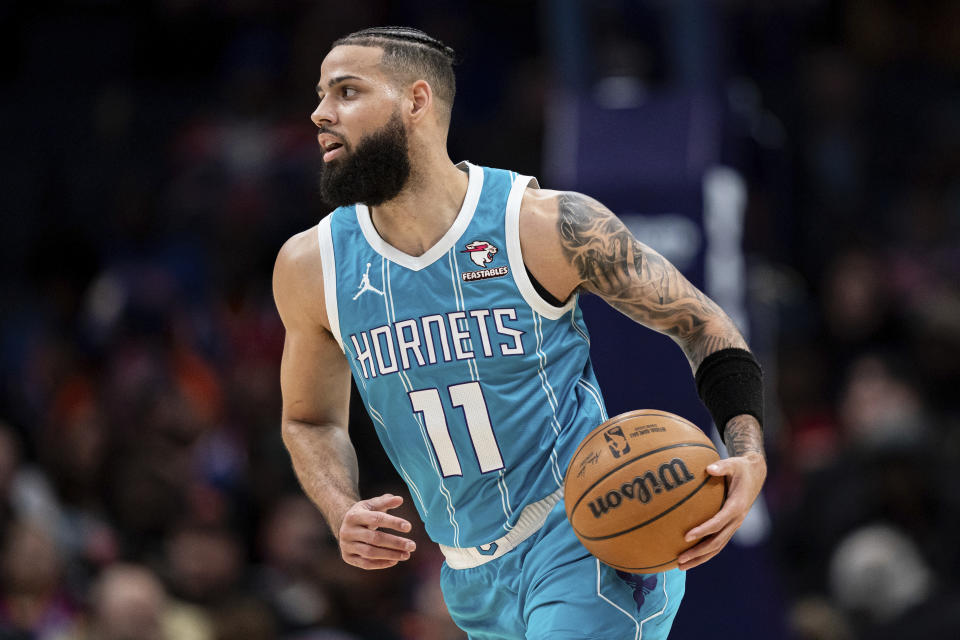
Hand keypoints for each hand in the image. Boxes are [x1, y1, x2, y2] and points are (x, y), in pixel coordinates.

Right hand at [338, 494, 415, 569]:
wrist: (344, 527)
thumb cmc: (363, 514)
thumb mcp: (371, 505)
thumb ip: (385, 502)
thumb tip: (399, 499)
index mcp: (354, 516)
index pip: (376, 519)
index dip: (393, 522)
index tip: (409, 527)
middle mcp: (348, 531)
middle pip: (374, 538)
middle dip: (395, 543)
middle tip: (412, 546)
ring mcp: (346, 545)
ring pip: (370, 553)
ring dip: (390, 555)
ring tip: (406, 555)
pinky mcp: (348, 557)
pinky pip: (365, 564)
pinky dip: (381, 564)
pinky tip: (395, 561)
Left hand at [677, 451, 765, 569]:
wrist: (755, 475)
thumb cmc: (740, 468)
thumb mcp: (734, 463)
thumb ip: (722, 466)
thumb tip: (709, 468)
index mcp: (736, 506)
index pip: (718, 523)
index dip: (703, 530)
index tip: (686, 536)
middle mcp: (736, 520)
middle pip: (716, 542)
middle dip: (698, 552)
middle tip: (679, 559)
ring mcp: (733, 525)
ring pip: (716, 547)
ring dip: (699, 558)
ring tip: (680, 565)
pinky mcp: (730, 526)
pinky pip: (716, 542)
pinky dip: (703, 552)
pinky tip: (688, 556)